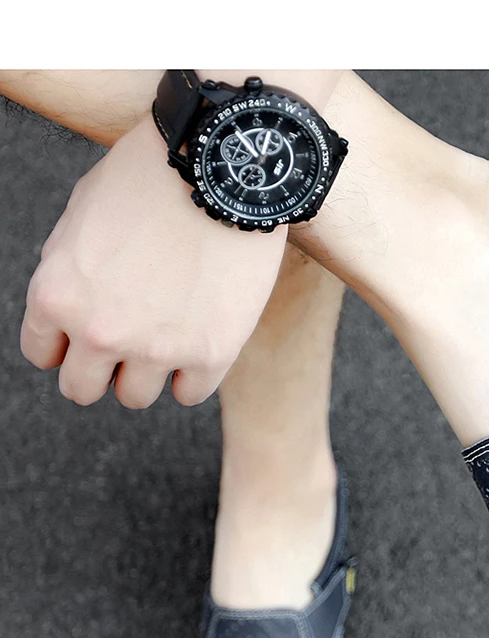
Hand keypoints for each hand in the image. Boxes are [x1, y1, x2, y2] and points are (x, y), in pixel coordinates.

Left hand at [21, 116, 286, 407]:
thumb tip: (71, 316)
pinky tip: (200, 339)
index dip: (66, 344)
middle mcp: (100, 330)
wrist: (219, 163)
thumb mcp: (81, 216)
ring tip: (168, 334)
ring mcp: (156, 348)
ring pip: (134, 397)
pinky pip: (189, 393)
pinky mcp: (210, 353)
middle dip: (100, 368)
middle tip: (126, 343)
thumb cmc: (149, 177)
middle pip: (82, 390)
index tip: (88, 334)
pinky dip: (192, 373)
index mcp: (56, 295)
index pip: (43, 354)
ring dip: (146, 372)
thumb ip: (68, 273)